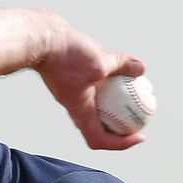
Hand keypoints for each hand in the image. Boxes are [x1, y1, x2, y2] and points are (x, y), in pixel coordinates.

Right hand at [36, 13, 146, 149]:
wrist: (39, 38)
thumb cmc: (65, 54)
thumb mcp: (99, 61)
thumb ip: (121, 66)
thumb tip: (142, 68)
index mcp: (80, 112)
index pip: (99, 140)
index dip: (121, 144)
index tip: (139, 136)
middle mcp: (75, 107)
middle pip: (99, 129)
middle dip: (120, 130)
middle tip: (139, 122)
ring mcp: (72, 94)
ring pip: (97, 108)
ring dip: (115, 108)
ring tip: (134, 97)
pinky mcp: (71, 80)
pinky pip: (93, 89)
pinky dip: (108, 86)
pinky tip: (120, 71)